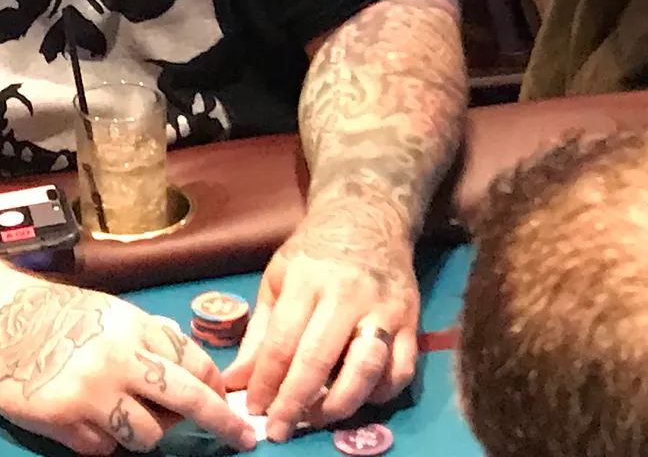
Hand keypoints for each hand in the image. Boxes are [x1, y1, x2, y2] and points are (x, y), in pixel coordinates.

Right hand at [0, 278, 255, 454]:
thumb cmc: (61, 317)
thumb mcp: (113, 314)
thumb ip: (153, 338)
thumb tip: (200, 372)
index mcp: (135, 326)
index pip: (195, 363)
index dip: (218, 390)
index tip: (232, 407)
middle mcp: (119, 358)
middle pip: (187, 400)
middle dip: (221, 423)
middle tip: (243, 439)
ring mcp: (92, 392)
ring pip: (149, 436)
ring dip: (142, 433)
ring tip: (117, 412)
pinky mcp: (66, 421)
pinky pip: (105, 448)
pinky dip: (101, 439)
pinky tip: (82, 417)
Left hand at [224, 199, 418, 441]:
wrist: (369, 217)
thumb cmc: (316, 252)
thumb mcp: (279, 278)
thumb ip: (259, 333)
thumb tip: (235, 382)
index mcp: (307, 280)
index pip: (282, 342)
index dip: (266, 383)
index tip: (254, 409)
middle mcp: (346, 294)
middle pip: (319, 359)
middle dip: (294, 402)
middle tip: (278, 430)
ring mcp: (383, 309)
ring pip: (365, 369)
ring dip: (339, 404)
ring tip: (317, 419)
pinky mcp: (411, 321)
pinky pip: (400, 370)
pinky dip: (380, 394)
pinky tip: (359, 399)